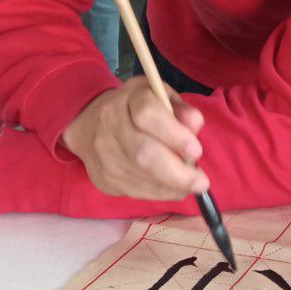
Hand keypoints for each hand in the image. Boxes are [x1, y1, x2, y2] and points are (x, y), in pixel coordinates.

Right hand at [61, 78, 208, 200]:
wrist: (89, 124)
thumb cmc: (134, 108)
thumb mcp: (159, 96)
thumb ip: (180, 109)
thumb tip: (195, 124)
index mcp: (128, 99)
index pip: (148, 115)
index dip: (175, 135)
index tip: (196, 151)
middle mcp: (110, 126)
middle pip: (144, 154)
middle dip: (177, 173)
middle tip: (201, 182)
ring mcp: (104, 155)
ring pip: (141, 177)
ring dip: (172, 186)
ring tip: (191, 183)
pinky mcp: (103, 178)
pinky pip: (136, 192)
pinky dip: (161, 193)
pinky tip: (173, 187)